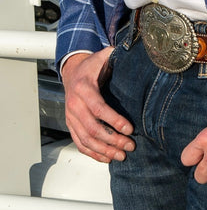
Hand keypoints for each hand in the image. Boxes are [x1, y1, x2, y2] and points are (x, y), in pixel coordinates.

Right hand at [62, 49, 134, 163]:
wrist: (72, 71)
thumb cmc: (92, 66)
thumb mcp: (103, 56)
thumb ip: (117, 54)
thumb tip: (133, 51)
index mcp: (83, 88)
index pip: (98, 108)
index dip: (114, 120)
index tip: (130, 129)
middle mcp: (74, 104)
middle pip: (93, 128)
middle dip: (112, 139)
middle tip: (130, 145)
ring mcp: (70, 116)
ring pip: (86, 139)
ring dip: (104, 150)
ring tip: (122, 155)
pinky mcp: (70, 125)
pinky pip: (79, 142)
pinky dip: (92, 153)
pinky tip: (106, 158)